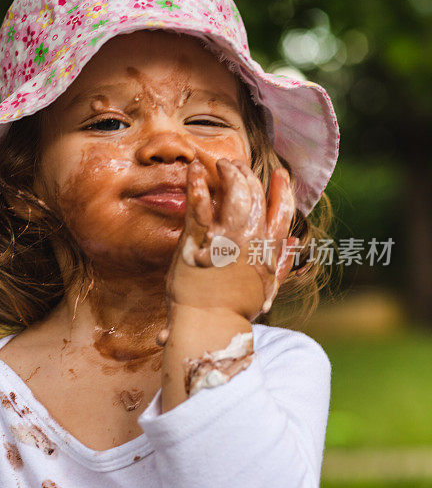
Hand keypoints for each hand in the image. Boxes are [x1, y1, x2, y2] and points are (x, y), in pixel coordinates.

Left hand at [164, 158, 296, 322]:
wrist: (210, 324)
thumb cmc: (234, 309)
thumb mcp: (265, 287)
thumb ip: (280, 263)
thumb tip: (292, 242)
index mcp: (268, 250)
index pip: (283, 211)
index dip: (283, 190)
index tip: (280, 174)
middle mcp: (252, 239)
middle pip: (257, 195)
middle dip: (248, 175)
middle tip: (237, 165)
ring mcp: (227, 237)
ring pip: (235, 193)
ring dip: (229, 173)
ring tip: (220, 164)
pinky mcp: (201, 238)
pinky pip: (200, 204)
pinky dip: (197, 183)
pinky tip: (194, 170)